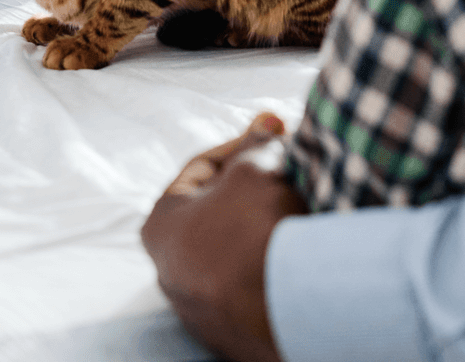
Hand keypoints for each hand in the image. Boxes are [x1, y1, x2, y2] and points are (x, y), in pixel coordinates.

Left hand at [142, 112, 306, 361]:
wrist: (286, 309)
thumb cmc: (255, 230)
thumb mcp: (254, 170)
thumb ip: (256, 147)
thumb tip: (266, 132)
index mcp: (160, 226)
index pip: (201, 168)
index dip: (243, 143)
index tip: (274, 132)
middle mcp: (172, 271)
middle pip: (220, 208)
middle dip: (257, 183)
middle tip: (290, 166)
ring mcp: (202, 307)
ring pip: (239, 247)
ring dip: (269, 221)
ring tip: (303, 202)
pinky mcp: (235, 331)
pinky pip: (255, 280)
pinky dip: (275, 258)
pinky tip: (302, 245)